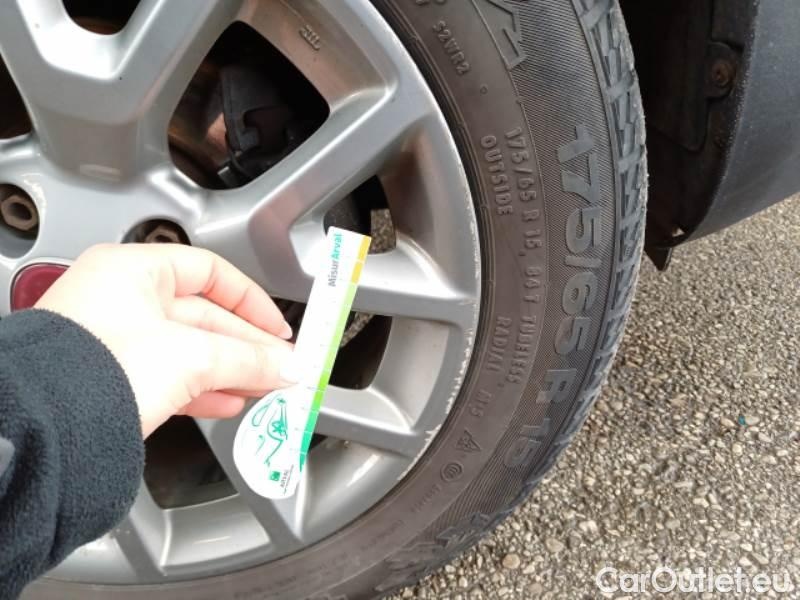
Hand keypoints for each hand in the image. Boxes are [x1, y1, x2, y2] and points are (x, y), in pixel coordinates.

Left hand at [35, 243, 293, 437]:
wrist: (41, 432)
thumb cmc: (96, 372)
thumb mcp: (193, 357)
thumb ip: (248, 359)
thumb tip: (285, 367)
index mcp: (132, 271)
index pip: (210, 272)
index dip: (252, 301)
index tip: (278, 329)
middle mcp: (118, 298)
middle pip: (203, 315)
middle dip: (247, 345)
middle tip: (280, 366)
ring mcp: (112, 339)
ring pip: (187, 349)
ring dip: (230, 369)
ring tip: (262, 386)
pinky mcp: (110, 377)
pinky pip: (169, 375)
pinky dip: (202, 388)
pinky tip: (227, 401)